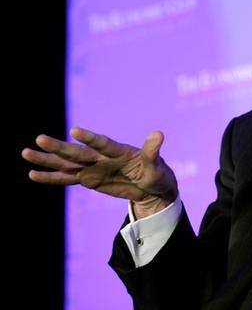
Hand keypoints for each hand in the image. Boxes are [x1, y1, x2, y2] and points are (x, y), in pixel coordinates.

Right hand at [22, 127, 177, 218]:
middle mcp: (102, 157)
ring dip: (47, 159)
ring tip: (26, 152)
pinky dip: (51, 178)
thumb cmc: (157, 173)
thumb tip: (159, 134)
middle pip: (78, 152)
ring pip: (66, 163)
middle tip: (39, 138)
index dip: (89, 138)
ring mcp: (93, 168)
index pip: (102, 143)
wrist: (151, 187)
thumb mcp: (157, 166)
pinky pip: (66, 179)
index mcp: (119, 151)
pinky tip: (32, 174)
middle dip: (59, 147)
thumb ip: (153, 151)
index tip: (74, 130)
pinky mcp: (88, 179)